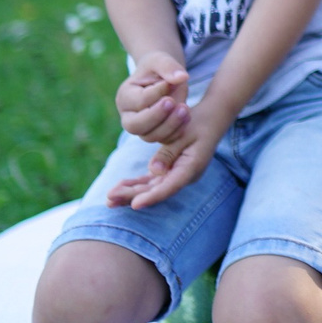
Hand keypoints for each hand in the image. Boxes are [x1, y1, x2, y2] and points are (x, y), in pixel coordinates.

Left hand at [108, 101, 232, 209]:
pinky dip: (138, 183)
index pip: (169, 186)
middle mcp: (185, 175)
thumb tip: (153, 171)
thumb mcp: (183, 133)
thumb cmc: (198, 122)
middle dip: (132, 195)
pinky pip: (153, 180)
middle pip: (157, 190)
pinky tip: (121, 187)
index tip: (135, 204)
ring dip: (132, 192)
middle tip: (110, 199)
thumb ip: (168, 152)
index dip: (152, 197)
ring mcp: (179, 174)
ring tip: (110, 199)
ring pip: (152, 187)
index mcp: (192, 167)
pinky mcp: (172, 170)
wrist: (212, 118)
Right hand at [115, 52, 190, 144]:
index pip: (138, 101)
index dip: (156, 94)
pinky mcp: (156, 133)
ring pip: (151, 136)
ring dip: (170, 125)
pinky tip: (188, 117)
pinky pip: (165, 140)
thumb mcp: (161, 60)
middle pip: (135, 126)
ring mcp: (142, 128)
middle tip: (173, 103)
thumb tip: (182, 77)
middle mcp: (128, 116)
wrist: (163, 79)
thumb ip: (168, 67)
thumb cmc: (158, 68)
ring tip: (185, 109)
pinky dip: (177, 131)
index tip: (169, 83)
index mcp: (125, 96)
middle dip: (157, 116)